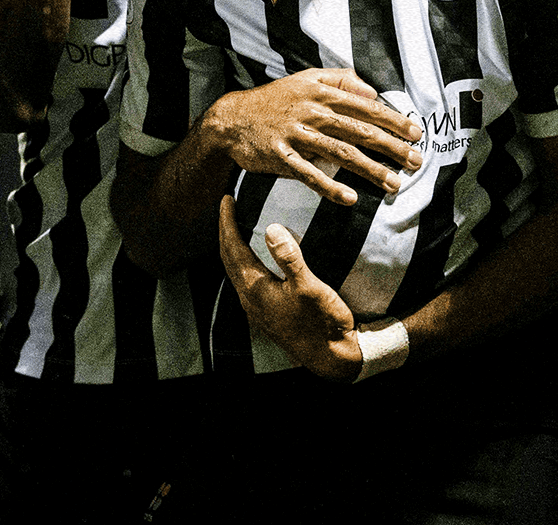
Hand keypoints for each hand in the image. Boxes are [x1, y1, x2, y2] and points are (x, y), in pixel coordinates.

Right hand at [200, 68, 422, 204]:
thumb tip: (372, 89)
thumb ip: (341, 79)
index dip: (394, 121)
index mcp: (322, 93)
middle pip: (359, 131)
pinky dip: (330, 186)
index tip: (416, 134)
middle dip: (391, 148)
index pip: (366, 107)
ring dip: (370, 170)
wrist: (232, 118)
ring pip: (340, 153)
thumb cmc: (275, 99)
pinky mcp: (281, 156)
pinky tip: (350, 198)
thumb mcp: (306, 78)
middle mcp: (313, 112)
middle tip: (416, 162)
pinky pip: (309, 174)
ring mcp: (297, 135)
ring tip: (393, 184)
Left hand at [217, 196, 361, 380]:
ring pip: (236, 271)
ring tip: (240, 228)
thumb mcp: (309, 287)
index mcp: (255, 289)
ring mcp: (257, 309)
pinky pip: (247, 280)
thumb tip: (271, 228)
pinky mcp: (267, 314)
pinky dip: (246, 261)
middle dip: (226, 232)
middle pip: (228, 259)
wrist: (331, 358)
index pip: (232, 249)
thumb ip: (289, 258)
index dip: (227, 222)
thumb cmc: (322, 323)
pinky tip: (259, 258)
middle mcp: (250, 299)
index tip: (226, 199)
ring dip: (234, 248)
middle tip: (229, 209)